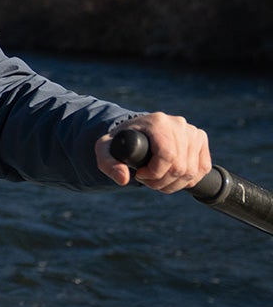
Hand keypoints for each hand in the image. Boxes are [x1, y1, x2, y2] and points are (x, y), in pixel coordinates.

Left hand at [96, 112, 210, 192]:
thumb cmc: (120, 141)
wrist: (135, 132)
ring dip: (173, 184)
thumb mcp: (105, 149)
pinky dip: (187, 180)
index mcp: (157, 122)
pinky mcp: (200, 139)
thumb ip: (108, 164)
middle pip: (180, 167)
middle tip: (146, 180)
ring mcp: (192, 131)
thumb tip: (123, 179)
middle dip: (161, 182)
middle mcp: (178, 124)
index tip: (139, 175)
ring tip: (156, 180)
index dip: (154, 174)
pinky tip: (172, 177)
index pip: (167, 156)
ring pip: (191, 172)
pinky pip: (202, 169)